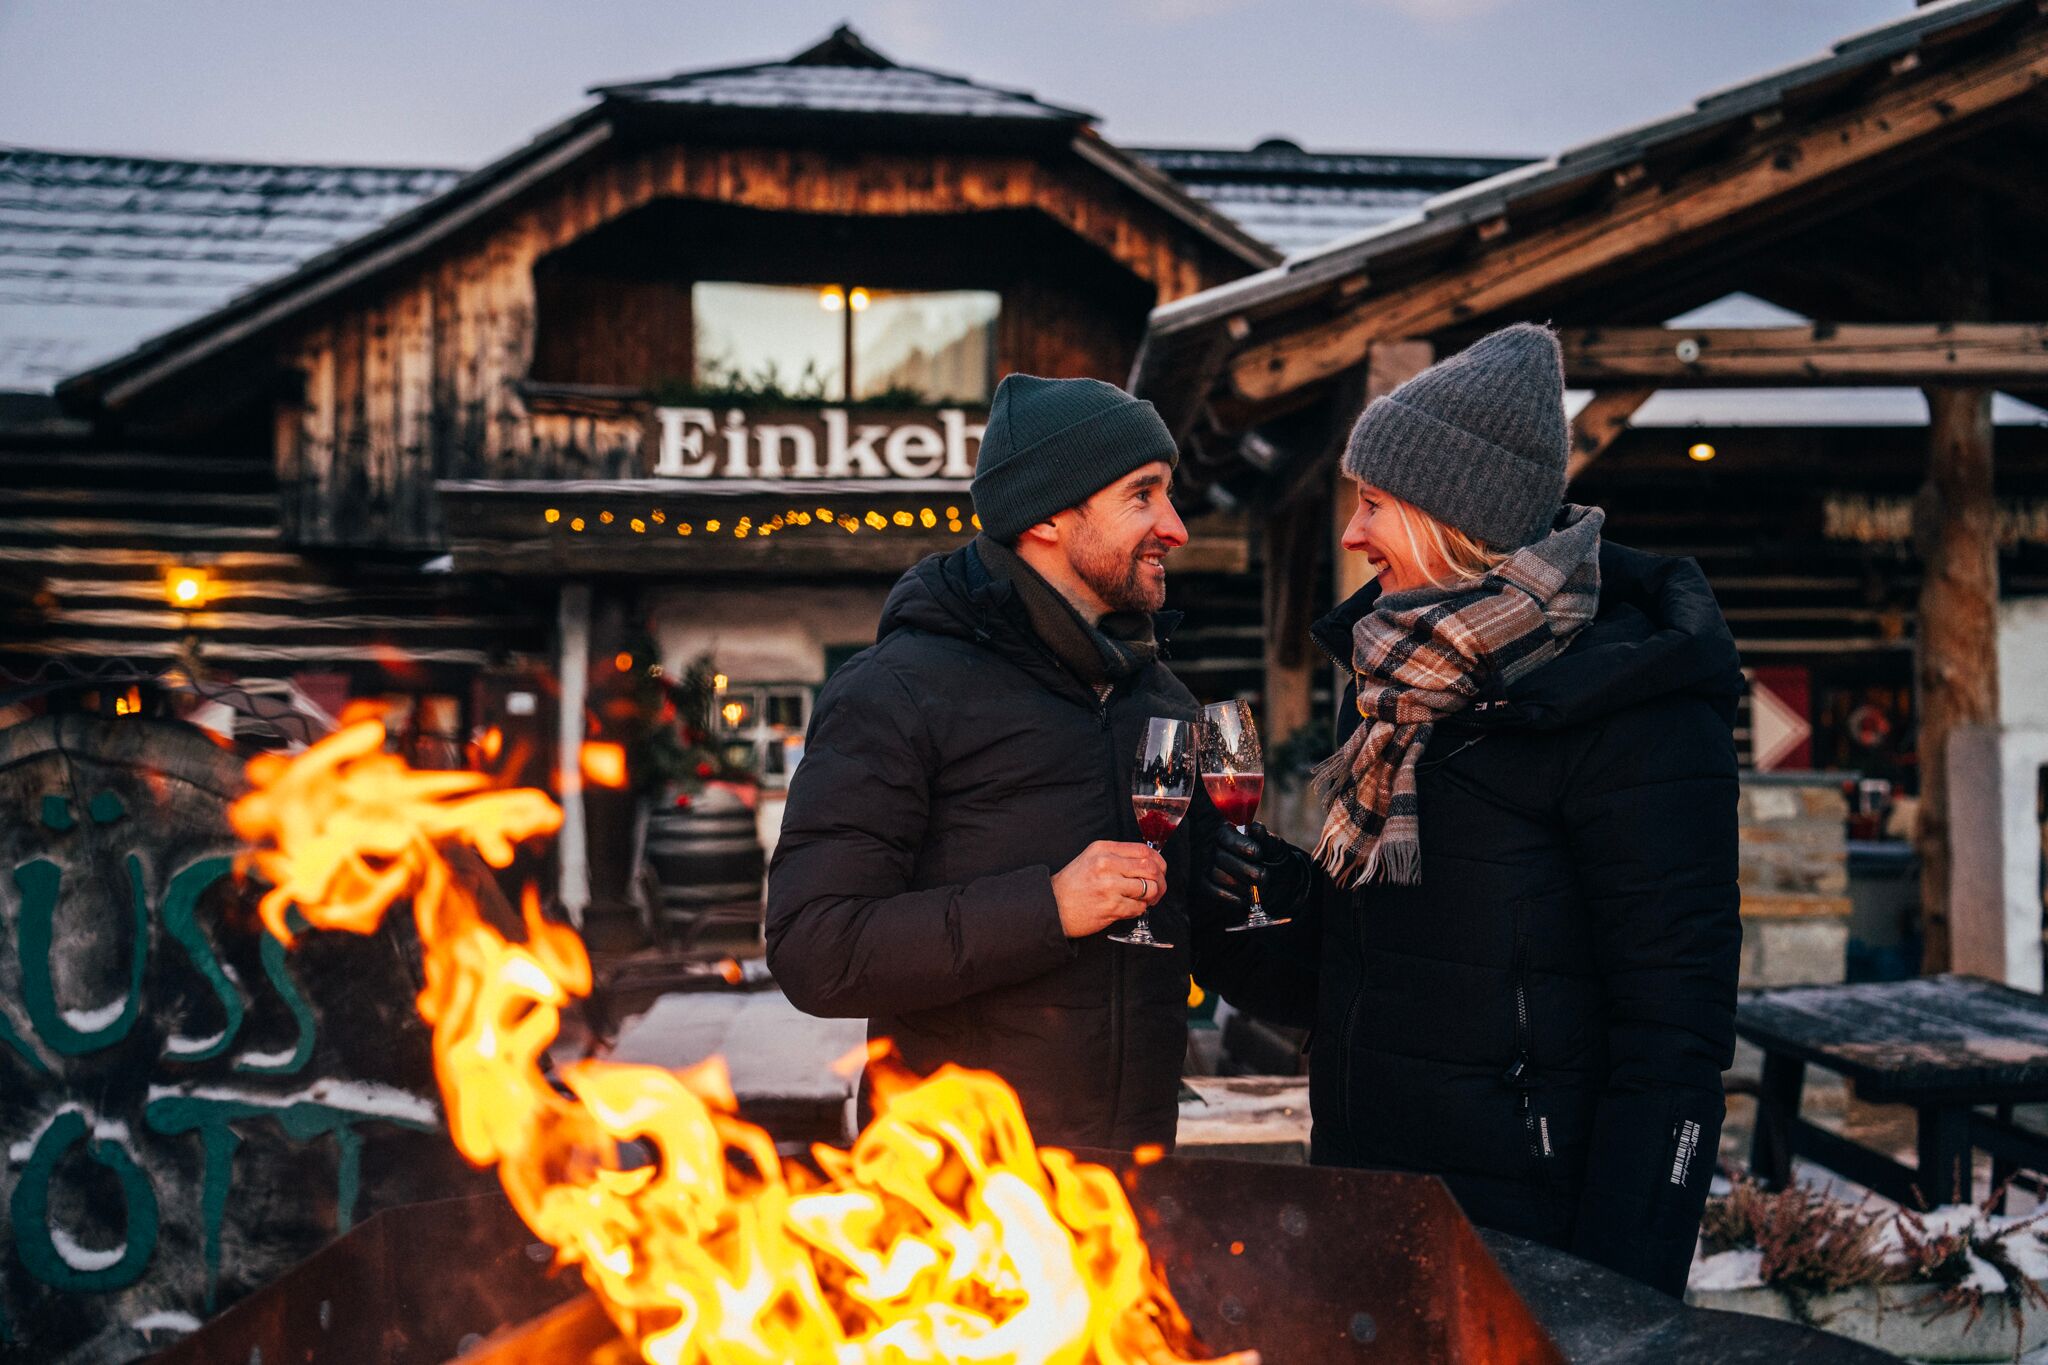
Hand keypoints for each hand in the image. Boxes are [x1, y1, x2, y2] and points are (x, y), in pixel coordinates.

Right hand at [1052, 840, 1166, 937]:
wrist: (1053, 906)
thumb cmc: (1073, 884)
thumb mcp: (1091, 858)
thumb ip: (1117, 856)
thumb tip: (1148, 862)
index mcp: (1103, 849)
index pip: (1143, 850)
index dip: (1158, 861)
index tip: (1160, 870)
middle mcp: (1106, 865)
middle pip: (1150, 868)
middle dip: (1160, 881)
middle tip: (1158, 888)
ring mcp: (1109, 886)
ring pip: (1149, 888)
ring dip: (1152, 896)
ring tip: (1145, 899)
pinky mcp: (1111, 907)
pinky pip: (1139, 907)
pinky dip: (1139, 909)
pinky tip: (1131, 907)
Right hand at [1202, 822, 1308, 911]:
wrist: (1276, 881)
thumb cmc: (1270, 858)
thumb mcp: (1272, 846)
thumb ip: (1265, 839)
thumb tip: (1256, 829)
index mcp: (1228, 831)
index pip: (1228, 837)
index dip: (1241, 845)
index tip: (1258, 854)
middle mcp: (1212, 846)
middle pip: (1220, 857)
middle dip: (1243, 869)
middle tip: (1262, 877)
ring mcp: (1206, 865)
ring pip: (1215, 874)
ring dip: (1237, 884)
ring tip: (1255, 890)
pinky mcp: (1204, 883)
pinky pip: (1210, 890)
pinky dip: (1228, 897)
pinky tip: (1243, 900)